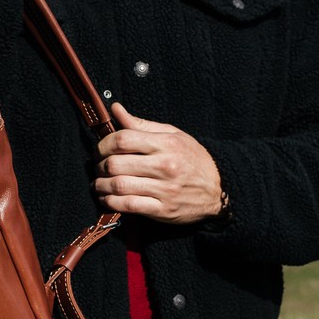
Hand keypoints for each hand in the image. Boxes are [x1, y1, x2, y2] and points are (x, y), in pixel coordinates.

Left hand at [95, 102, 225, 223]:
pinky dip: (111, 203)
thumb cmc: (193, 159)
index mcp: (166, 144)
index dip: (104, 144)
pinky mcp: (162, 210)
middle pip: (116, 164)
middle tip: (97, 167)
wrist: (220, 188)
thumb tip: (115, 109)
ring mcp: (164, 189)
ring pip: (119, 186)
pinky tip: (107, 199)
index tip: (100, 149)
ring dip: (100, 186)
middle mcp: (164, 166)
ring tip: (98, 184)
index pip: (123, 139)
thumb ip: (141, 125)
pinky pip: (129, 206)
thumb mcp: (173, 135)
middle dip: (99, 166)